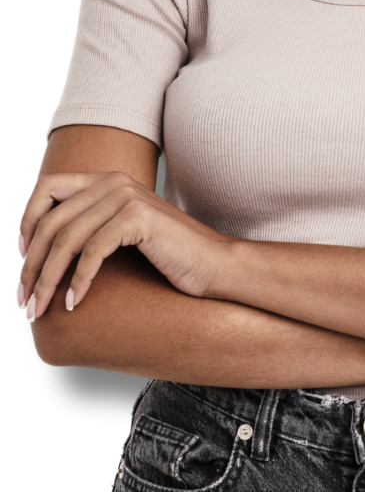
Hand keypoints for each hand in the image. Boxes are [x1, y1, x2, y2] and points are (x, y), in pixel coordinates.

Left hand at [16, 172, 237, 321]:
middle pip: (51, 220)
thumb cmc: (167, 258)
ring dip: (47, 279)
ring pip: (66, 238)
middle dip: (31, 265)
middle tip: (24, 301)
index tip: (23, 260)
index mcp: (107, 180)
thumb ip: (90, 228)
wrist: (214, 265)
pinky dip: (78, 281)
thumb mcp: (122, 235)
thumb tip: (40, 253)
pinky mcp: (139, 218)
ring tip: (39, 310)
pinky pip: (93, 251)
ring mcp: (127, 197)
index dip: (26, 221)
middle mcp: (114, 181)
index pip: (47, 186)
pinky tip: (74, 304)